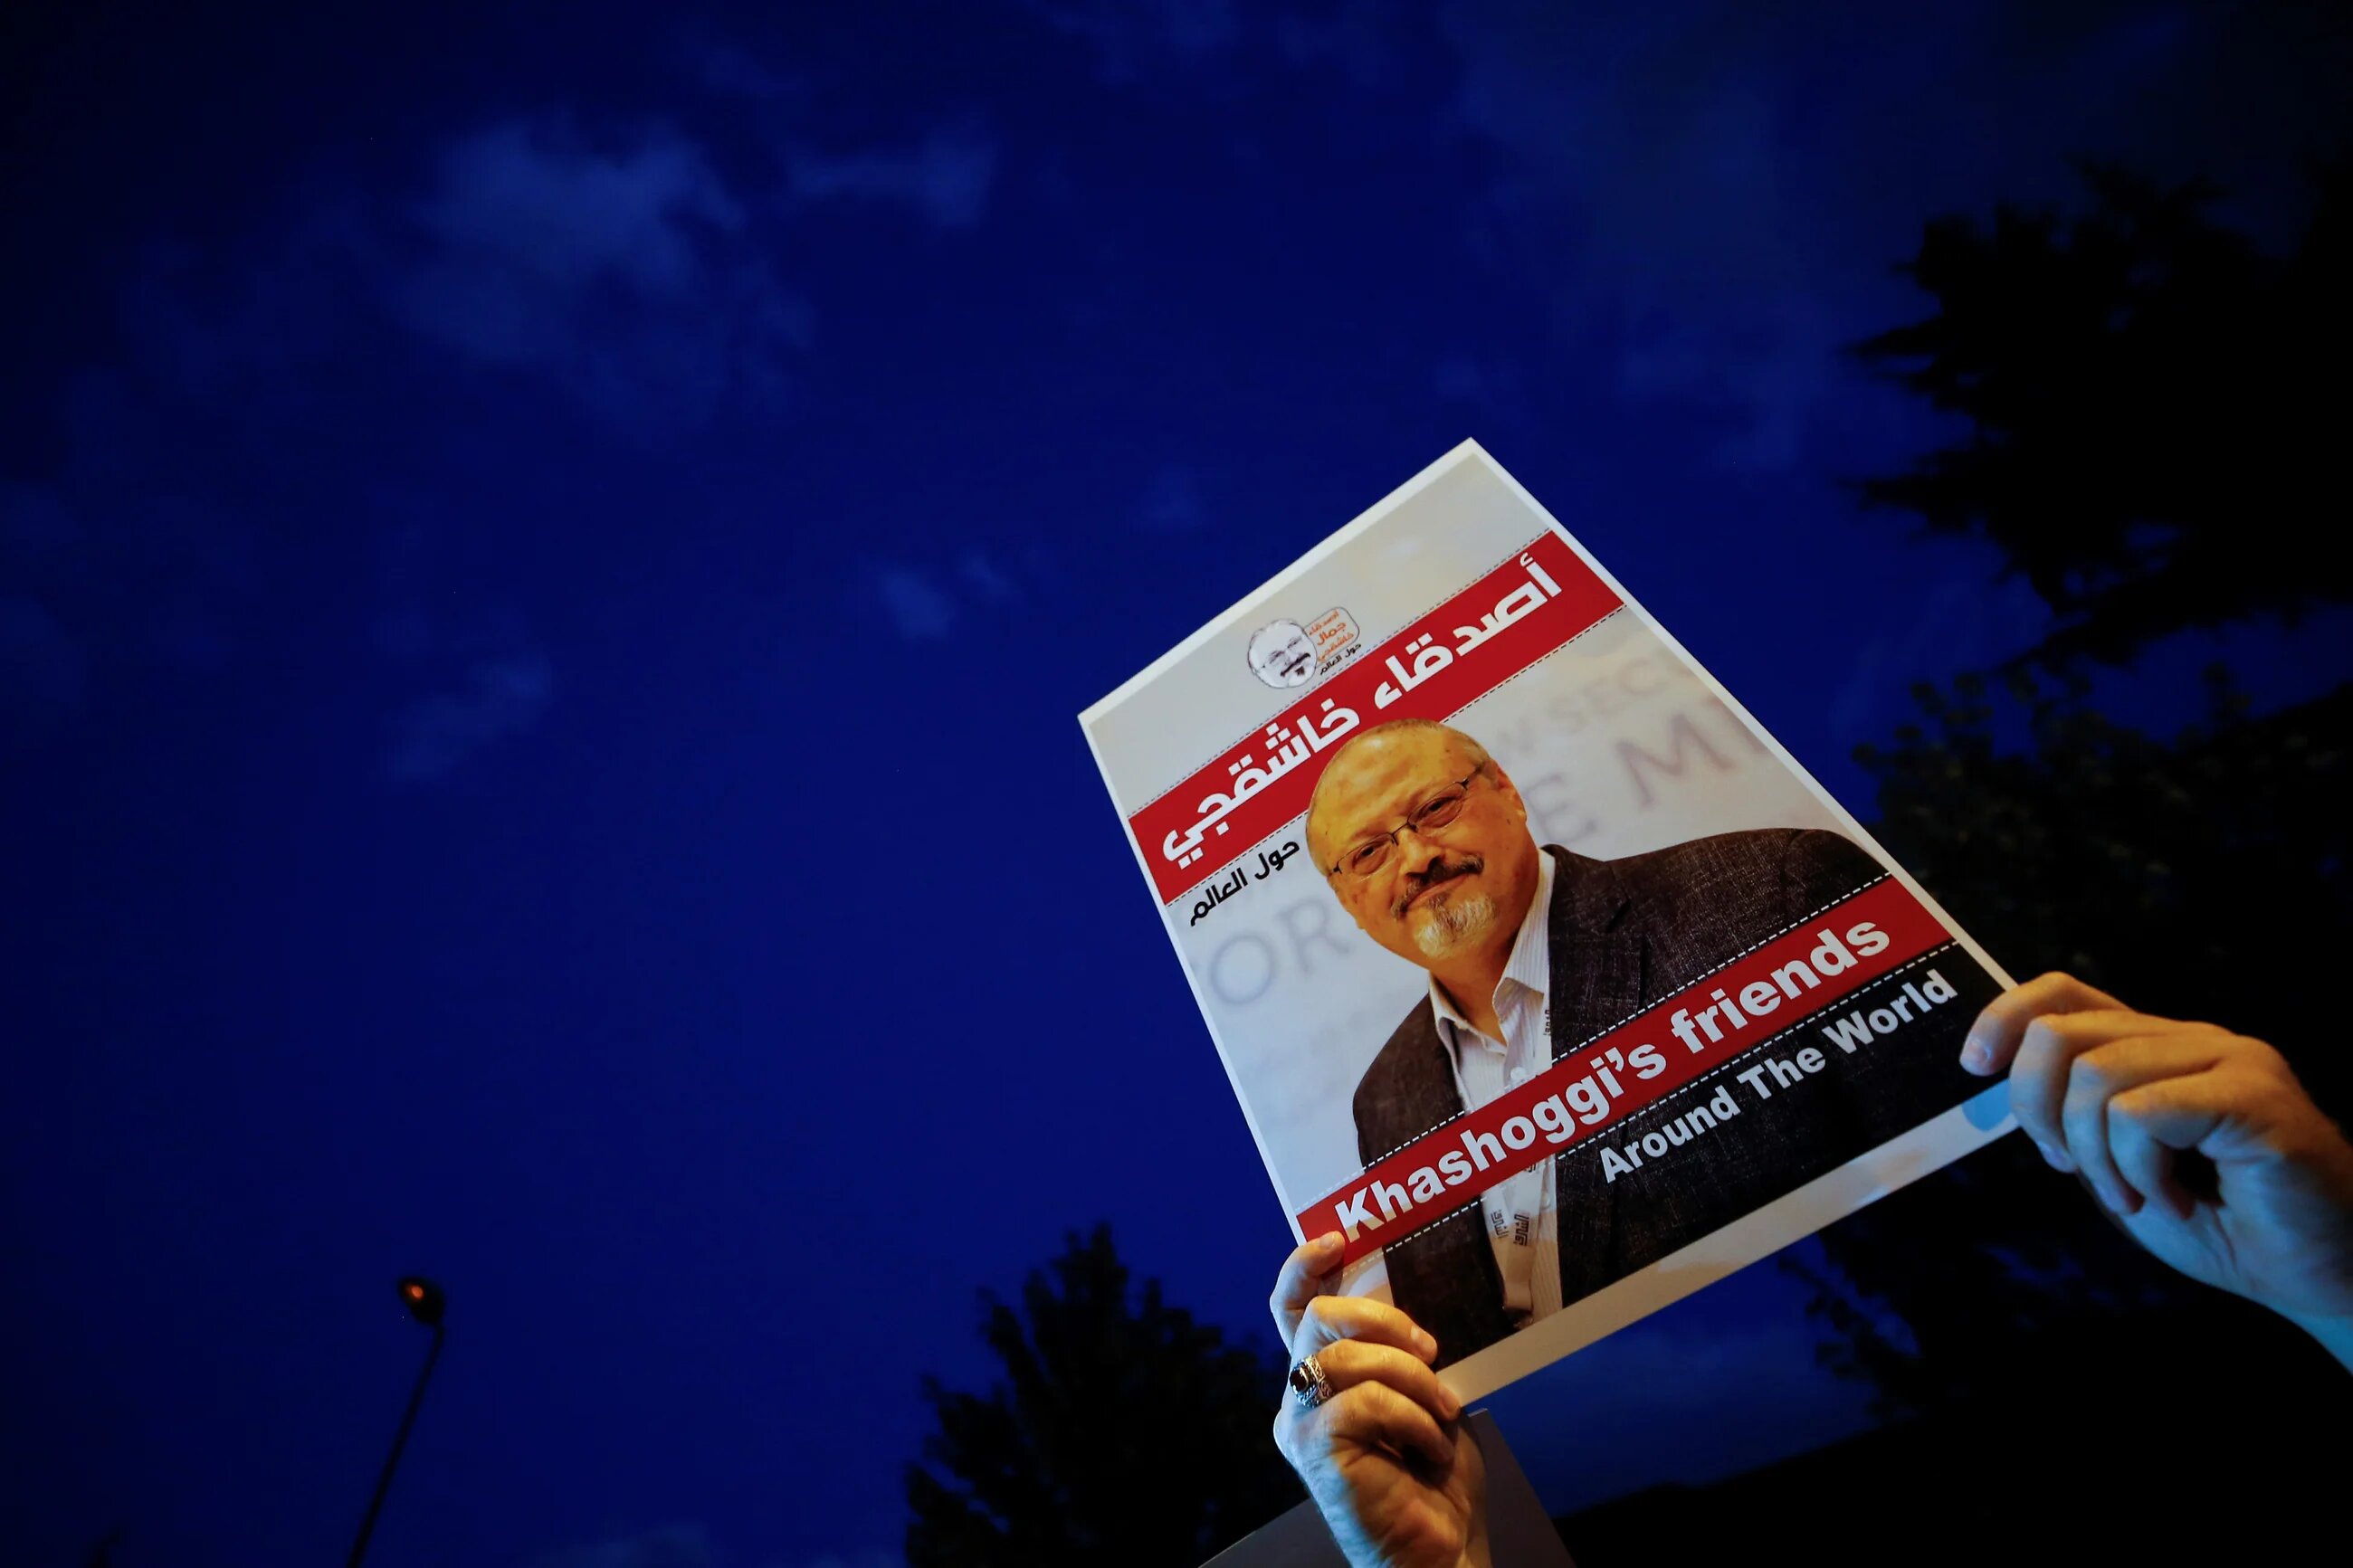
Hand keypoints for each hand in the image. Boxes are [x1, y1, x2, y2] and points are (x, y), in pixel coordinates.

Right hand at [1268, 1234, 1488, 1567]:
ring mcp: (1300, 1425)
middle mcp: (1297, 1398)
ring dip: (1411, 1378)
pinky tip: (1431, 1447)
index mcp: (1319, 1380)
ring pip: (1346, 1357)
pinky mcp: (1314, 1451)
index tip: (1337, 1239)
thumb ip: (1403, 1355)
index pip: (1294, 1310)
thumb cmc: (1433, 1479)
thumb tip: (1417, 1307)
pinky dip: (1410, 1418)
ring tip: (1443, 1412)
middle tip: (1429, 1348)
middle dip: (1381, 1318)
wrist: (1439, 1553)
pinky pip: (1362, 1403)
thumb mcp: (1424, 1397)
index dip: (1304, 1267)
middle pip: (1319, 1318)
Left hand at [1963, 972, 2352, 1363]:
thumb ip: (2070, 1123)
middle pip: (2062, 1034)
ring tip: (2139, 1197)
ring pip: (2095, 1076)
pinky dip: (2137, 1168)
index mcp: (2156, 1047)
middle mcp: (2191, 1038)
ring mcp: (2228, 1058)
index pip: (2063, 992)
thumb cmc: (2221, 1226)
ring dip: (2096, 1157)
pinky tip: (2175, 1200)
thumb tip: (1995, 1084)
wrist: (2319, 1275)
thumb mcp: (2118, 1169)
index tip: (1974, 1068)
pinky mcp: (2254, 1094)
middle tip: (2077, 1172)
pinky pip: (2143, 1112)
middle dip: (2038, 1111)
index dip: (2005, 1017)